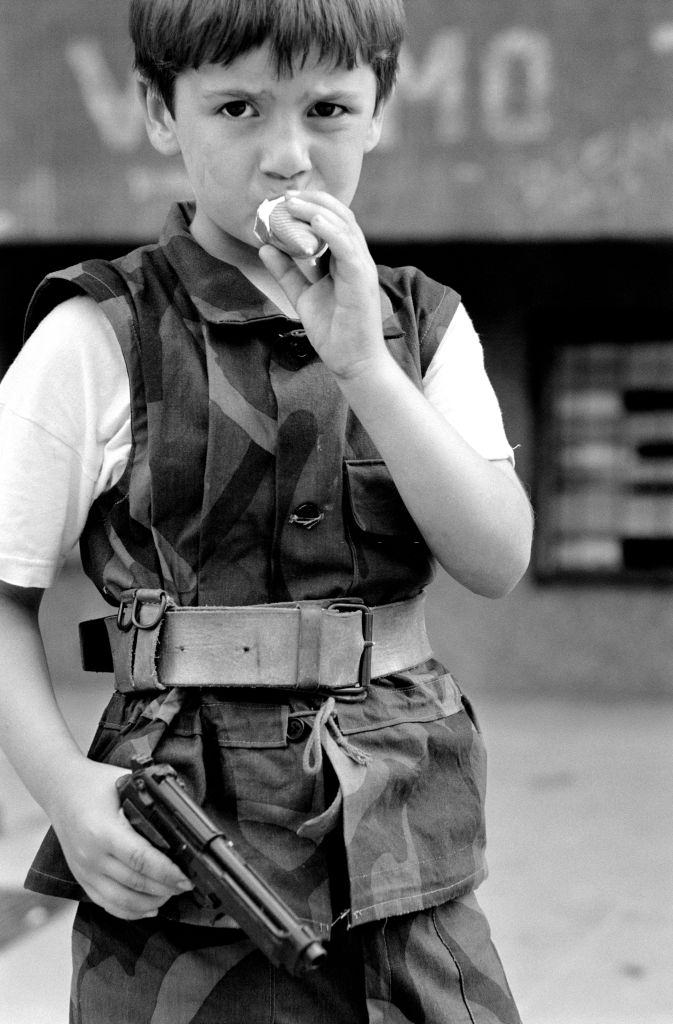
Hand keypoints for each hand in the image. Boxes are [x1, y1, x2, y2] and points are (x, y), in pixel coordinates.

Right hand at [50, 760, 192, 919]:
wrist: (60, 790)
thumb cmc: (95, 784)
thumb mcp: (124, 783)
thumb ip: (149, 802)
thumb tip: (182, 816)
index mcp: (102, 831)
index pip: (140, 859)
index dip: (166, 872)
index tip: (185, 878)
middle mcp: (91, 856)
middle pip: (135, 883)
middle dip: (165, 888)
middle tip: (186, 886)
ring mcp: (84, 871)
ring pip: (122, 901)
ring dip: (151, 902)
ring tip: (171, 895)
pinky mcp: (82, 879)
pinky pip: (107, 904)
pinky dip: (130, 911)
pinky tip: (150, 908)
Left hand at [258, 191, 389, 380]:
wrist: (353, 362)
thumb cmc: (334, 332)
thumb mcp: (302, 296)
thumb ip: (286, 272)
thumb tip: (265, 248)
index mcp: (345, 260)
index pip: (333, 222)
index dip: (311, 206)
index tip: (283, 201)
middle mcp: (356, 259)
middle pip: (340, 216)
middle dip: (313, 201)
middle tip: (284, 196)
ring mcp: (362, 268)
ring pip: (344, 226)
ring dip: (317, 211)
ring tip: (292, 203)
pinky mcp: (362, 281)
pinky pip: (348, 249)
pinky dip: (332, 232)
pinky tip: (315, 222)